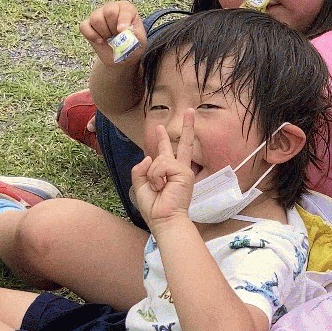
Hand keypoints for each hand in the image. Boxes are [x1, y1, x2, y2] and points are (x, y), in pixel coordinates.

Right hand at [80, 0, 146, 65]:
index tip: (121, 31)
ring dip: (104, 33)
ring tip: (110, 38)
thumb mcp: (139, 42)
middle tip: (117, 36)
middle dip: (113, 28)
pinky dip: (92, 35)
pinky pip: (84, 26)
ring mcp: (98, 14)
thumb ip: (134, 36)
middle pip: (109, 12)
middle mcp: (111, 8)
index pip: (124, 9)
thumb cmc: (132, 46)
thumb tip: (122, 32)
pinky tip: (100, 41)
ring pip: (96, 19)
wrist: (122, 57)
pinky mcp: (87, 24)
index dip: (123, 20)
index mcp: (127, 9)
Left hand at [129, 115, 198, 230]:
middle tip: (191, 111)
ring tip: (158, 188)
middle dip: (188, 127)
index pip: (166, 152)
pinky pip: (162, 165)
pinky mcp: (184, 172)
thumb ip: (140, 170)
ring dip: (152, 175)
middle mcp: (178, 169)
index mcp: (168, 173)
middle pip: (182, 144)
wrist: (164, 220)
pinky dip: (156, 176)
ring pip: (159, 159)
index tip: (161, 128)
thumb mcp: (139, 186)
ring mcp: (183, 170)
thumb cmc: (154, 208)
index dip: (163, 139)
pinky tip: (162, 186)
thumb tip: (148, 156)